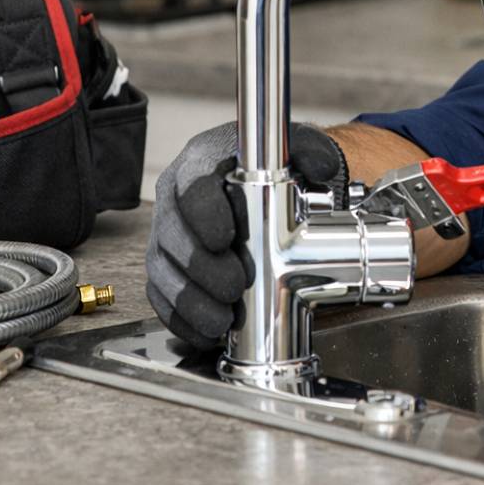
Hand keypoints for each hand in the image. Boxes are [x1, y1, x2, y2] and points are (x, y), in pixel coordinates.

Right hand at [145, 122, 347, 348]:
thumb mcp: (295, 151)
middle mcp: (175, 197)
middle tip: (233, 288)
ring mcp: (166, 233)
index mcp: (201, 162)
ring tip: (222, 320)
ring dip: (190, 300)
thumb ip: (309, 153)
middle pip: (173, 234)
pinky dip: (181, 318)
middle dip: (201, 267)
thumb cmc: (274, 170)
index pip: (192, 186)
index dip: (203, 215)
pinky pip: (161, 296)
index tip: (224, 239)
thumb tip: (322, 167)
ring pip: (162, 269)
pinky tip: (207, 333)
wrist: (264, 186)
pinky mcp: (165, 266)